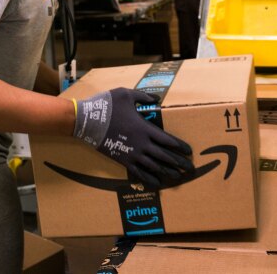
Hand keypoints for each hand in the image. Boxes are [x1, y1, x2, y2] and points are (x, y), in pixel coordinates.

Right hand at [73, 88, 193, 187]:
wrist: (86, 121)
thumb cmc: (107, 105)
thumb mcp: (127, 94)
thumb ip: (143, 97)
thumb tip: (157, 99)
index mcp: (145, 128)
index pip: (168, 140)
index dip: (180, 147)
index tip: (189, 151)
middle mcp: (142, 144)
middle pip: (165, 156)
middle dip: (179, 163)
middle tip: (190, 169)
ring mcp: (132, 154)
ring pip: (154, 166)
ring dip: (167, 172)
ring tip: (178, 177)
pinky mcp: (122, 160)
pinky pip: (139, 172)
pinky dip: (149, 178)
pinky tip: (157, 183)